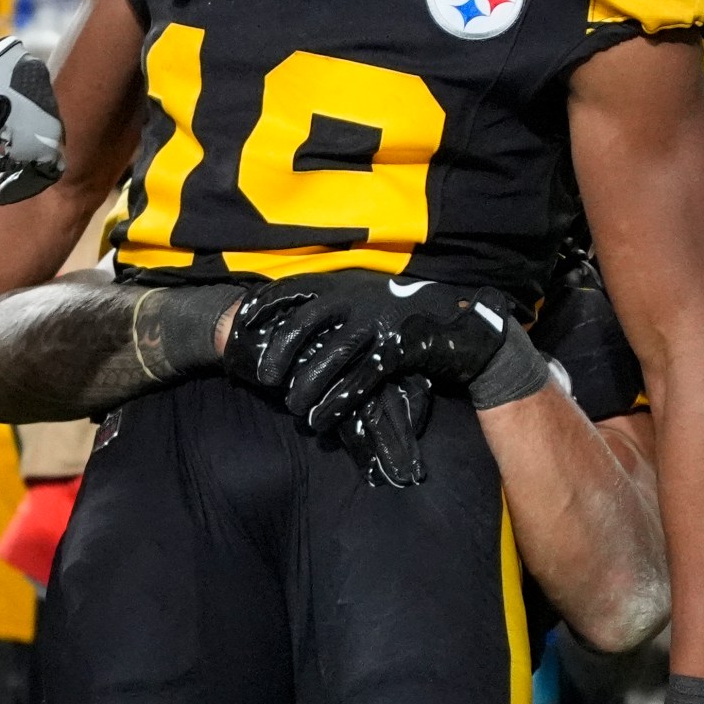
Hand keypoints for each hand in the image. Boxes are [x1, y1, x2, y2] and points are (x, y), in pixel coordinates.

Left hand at [220, 271, 514, 485]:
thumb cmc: (407, 310)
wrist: (464, 322)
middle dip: (278, 355)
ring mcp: (378, 323)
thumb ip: (335, 304)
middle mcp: (356, 299)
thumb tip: (291, 319)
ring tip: (297, 409)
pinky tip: (323, 420)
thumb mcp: (368, 295)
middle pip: (301, 326)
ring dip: (307, 387)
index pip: (290, 290)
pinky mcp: (398, 349)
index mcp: (344, 283)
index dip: (262, 308)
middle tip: (266, 380)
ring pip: (328, 358)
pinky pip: (359, 381)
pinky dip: (336, 403)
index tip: (239, 326)